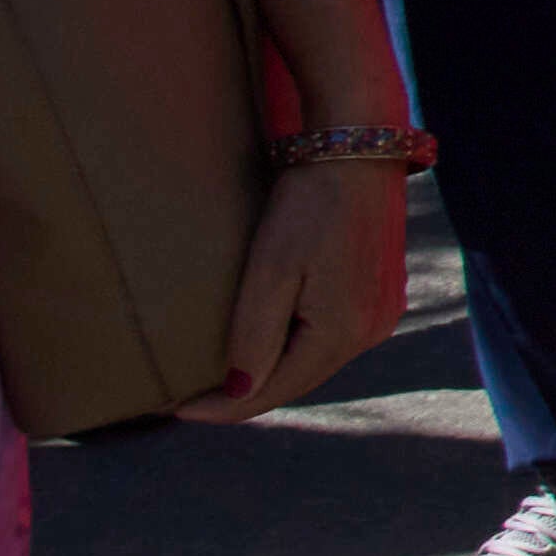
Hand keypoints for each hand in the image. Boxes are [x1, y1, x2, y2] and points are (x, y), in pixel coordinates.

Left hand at [193, 148, 408, 417]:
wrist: (358, 147)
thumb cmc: (310, 203)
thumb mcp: (272, 269)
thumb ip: (255, 335)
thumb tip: (239, 392)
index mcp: (344, 331)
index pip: (272, 391)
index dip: (222, 407)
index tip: (173, 408)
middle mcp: (372, 331)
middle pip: (297, 381)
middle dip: (244, 393)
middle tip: (191, 396)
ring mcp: (382, 312)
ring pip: (314, 360)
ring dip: (270, 371)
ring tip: (223, 372)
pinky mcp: (382, 292)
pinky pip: (330, 336)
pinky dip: (294, 347)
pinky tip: (267, 341)